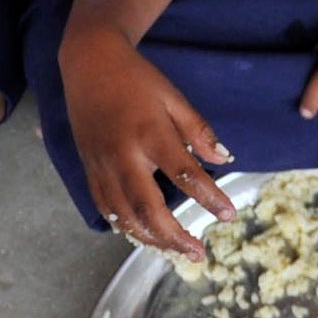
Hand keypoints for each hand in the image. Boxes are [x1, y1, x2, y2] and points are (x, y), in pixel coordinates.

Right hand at [60, 26, 235, 258]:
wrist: (89, 65)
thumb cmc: (138, 80)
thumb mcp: (175, 97)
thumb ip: (198, 130)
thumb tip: (223, 159)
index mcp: (150, 135)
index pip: (185, 175)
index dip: (209, 198)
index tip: (229, 215)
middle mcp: (122, 156)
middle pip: (148, 208)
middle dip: (174, 236)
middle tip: (198, 253)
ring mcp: (100, 165)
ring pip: (122, 216)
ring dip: (149, 239)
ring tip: (174, 251)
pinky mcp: (87, 169)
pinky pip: (104, 207)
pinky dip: (123, 226)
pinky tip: (142, 236)